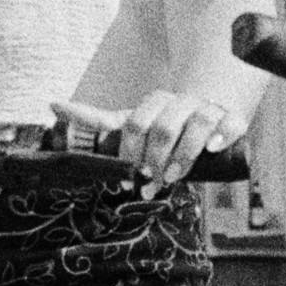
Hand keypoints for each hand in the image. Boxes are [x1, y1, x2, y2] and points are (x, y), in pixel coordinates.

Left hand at [54, 91, 246, 193]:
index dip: (131, 151)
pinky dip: (224, 134)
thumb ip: (95, 120)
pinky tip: (215, 148)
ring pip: (198, 122)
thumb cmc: (164, 124)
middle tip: (151, 183)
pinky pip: (232, 122)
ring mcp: (208, 109)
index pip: (137, 122)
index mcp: (154, 102)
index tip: (128, 174)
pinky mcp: (233, 118)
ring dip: (185, 152)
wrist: (208, 109)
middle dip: (156, 158)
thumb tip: (52, 105)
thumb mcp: (130, 121)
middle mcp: (181, 102)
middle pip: (166, 125)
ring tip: (176, 177)